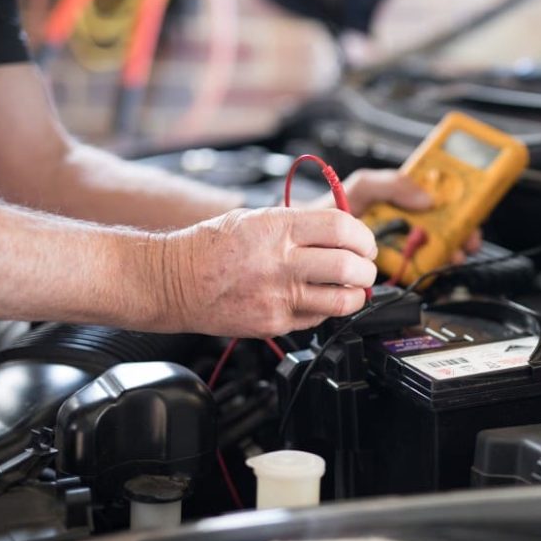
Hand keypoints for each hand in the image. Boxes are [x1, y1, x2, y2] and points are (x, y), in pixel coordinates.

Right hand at [154, 207, 376, 336]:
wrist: (174, 282)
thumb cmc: (212, 246)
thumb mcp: (256, 217)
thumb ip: (299, 223)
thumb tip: (342, 230)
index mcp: (277, 228)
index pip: (341, 228)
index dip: (363, 237)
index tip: (365, 243)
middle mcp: (279, 261)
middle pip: (348, 266)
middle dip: (367, 269)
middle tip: (365, 268)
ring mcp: (277, 296)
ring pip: (341, 300)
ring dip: (356, 294)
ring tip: (352, 288)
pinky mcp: (274, 323)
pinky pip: (317, 319)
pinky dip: (326, 310)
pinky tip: (318, 300)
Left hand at [311, 169, 483, 261]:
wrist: (302, 244)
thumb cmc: (327, 211)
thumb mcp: (360, 188)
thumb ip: (389, 184)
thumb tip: (424, 195)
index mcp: (400, 199)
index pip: (438, 196)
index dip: (459, 201)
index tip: (472, 205)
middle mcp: (403, 222)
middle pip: (444, 226)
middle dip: (462, 231)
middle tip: (468, 236)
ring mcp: (399, 246)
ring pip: (436, 250)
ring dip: (451, 252)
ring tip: (454, 252)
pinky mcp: (391, 270)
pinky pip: (418, 271)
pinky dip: (431, 271)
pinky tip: (435, 267)